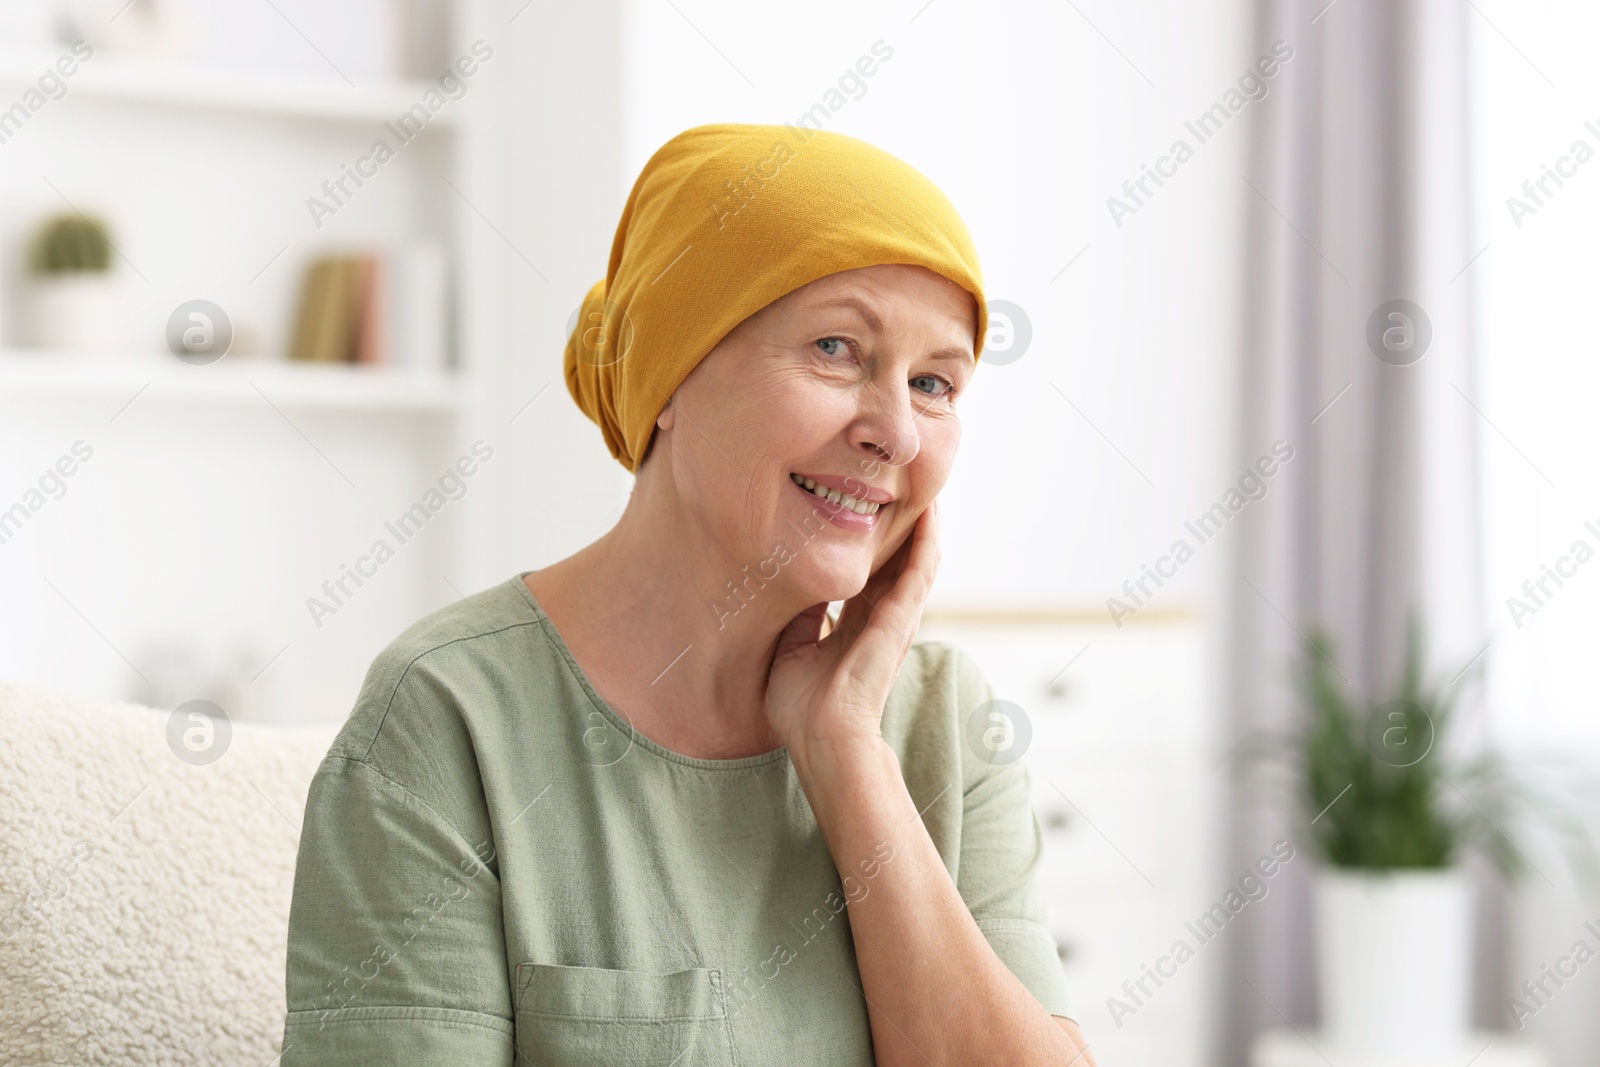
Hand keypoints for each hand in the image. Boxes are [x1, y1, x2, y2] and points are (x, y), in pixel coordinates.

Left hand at [763, 497, 940, 755]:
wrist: (821, 737)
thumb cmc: (803, 707)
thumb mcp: (791, 647)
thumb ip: (799, 617)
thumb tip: (789, 584)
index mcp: (857, 623)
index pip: (872, 571)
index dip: (873, 540)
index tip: (867, 504)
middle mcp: (882, 617)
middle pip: (899, 558)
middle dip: (902, 522)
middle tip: (903, 480)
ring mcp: (896, 618)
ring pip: (917, 558)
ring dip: (924, 523)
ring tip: (925, 483)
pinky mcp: (900, 620)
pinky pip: (919, 572)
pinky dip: (926, 541)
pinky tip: (929, 512)